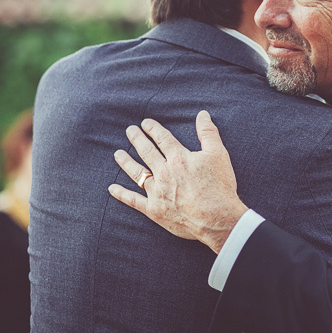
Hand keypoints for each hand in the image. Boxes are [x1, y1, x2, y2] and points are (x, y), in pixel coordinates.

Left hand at [108, 111, 247, 253]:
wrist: (217, 218)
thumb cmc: (219, 186)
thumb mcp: (218, 155)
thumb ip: (208, 133)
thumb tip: (202, 114)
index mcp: (178, 158)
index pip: (162, 138)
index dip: (153, 129)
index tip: (145, 123)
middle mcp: (164, 172)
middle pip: (146, 152)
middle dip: (137, 139)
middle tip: (129, 131)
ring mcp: (157, 191)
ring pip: (137, 173)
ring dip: (126, 162)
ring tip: (117, 154)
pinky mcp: (154, 209)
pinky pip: (133, 200)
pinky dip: (122, 194)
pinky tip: (112, 188)